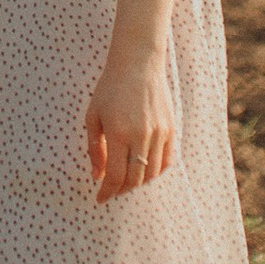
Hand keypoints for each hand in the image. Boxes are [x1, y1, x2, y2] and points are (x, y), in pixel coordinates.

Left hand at [88, 50, 177, 202]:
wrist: (138, 64)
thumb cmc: (110, 89)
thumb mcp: (93, 116)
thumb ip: (93, 148)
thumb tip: (96, 176)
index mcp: (118, 132)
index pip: (115, 175)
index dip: (107, 191)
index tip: (100, 199)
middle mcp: (141, 135)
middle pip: (135, 179)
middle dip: (121, 190)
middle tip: (111, 191)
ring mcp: (159, 133)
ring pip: (152, 173)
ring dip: (138, 183)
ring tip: (126, 182)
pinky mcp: (170, 130)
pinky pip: (166, 161)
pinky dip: (155, 172)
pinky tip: (143, 171)